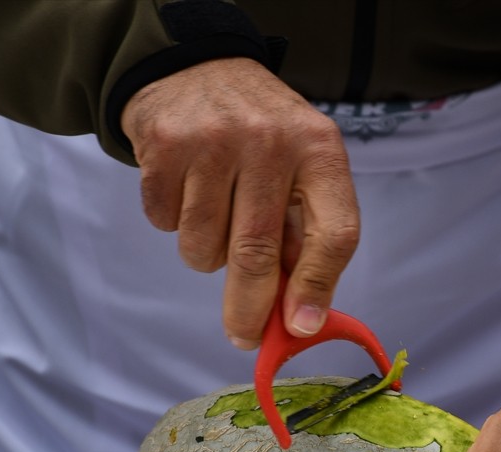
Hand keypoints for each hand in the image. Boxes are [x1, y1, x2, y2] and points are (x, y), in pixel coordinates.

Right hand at [121, 57, 359, 348]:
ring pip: (204, 247)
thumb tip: (300, 317)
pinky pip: (167, 224)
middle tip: (243, 337)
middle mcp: (271, 142)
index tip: (301, 327)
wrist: (194, 65)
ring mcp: (214, 141)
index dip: (318, 287)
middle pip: (258, 253)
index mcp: (320, 150)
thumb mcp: (300, 166)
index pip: (335, 232)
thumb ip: (305, 233)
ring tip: (214, 214)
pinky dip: (173, 223)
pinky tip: (186, 187)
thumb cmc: (260, 135)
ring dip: (206, 254)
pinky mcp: (165, 146)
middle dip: (249, 309)